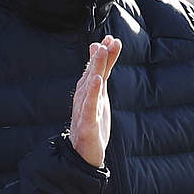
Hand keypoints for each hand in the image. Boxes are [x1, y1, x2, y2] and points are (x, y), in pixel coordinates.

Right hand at [70, 35, 121, 167]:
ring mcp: (84, 111)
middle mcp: (84, 98)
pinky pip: (89, 108)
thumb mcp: (100, 95)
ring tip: (102, 53)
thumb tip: (99, 47)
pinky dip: (92, 94)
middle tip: (108, 41)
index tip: (111, 38)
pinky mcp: (87, 125)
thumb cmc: (91, 123)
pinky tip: (97, 82)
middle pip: (92, 75)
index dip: (103, 54)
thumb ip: (101, 73)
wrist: (82, 155)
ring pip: (90, 88)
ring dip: (96, 69)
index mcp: (87, 92)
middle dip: (100, 58)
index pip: (96, 70)